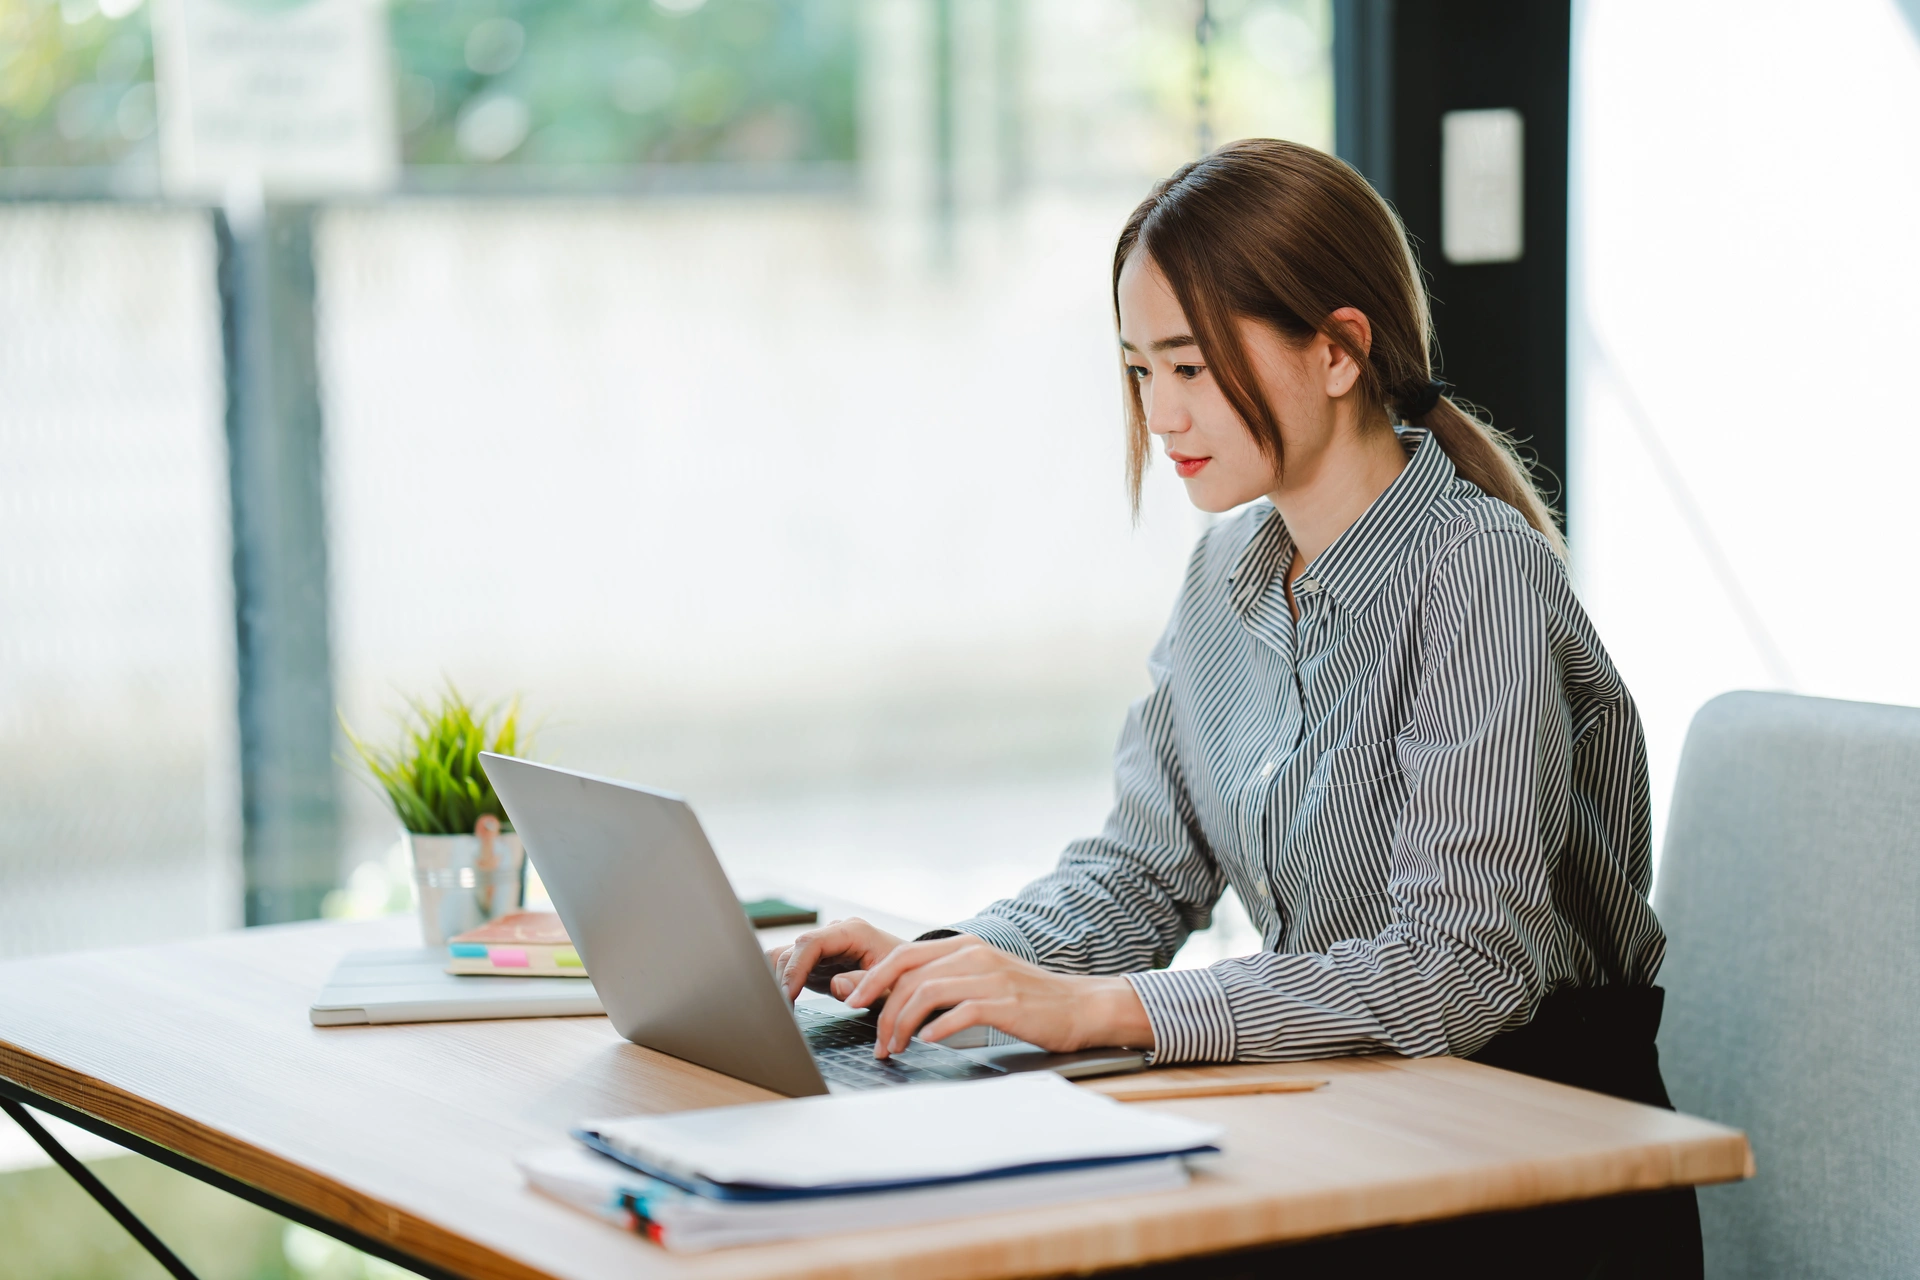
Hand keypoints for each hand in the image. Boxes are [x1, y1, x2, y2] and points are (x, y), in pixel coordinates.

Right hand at [767, 917, 906, 1002]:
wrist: (914, 975)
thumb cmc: (907, 978)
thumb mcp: (893, 985)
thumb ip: (866, 984)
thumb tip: (837, 984)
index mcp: (853, 932)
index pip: (811, 943)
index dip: (795, 968)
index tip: (787, 994)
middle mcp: (835, 935)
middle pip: (794, 950)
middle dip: (781, 978)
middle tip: (778, 1010)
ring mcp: (825, 946)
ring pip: (787, 956)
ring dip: (776, 979)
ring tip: (775, 1008)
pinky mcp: (819, 961)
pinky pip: (791, 965)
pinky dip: (781, 981)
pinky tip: (778, 1002)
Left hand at [844, 934, 1154, 1057]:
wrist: (1080, 1006)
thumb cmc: (1028, 999)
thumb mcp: (982, 979)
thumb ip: (945, 981)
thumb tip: (899, 998)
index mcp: (963, 946)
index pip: (904, 955)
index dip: (872, 978)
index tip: (852, 1002)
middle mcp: (973, 954)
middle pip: (908, 974)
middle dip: (881, 1009)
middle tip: (876, 1041)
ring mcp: (989, 976)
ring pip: (926, 993)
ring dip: (902, 1024)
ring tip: (896, 1049)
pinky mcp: (1004, 1003)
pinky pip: (959, 1012)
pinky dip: (937, 1028)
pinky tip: (928, 1042)